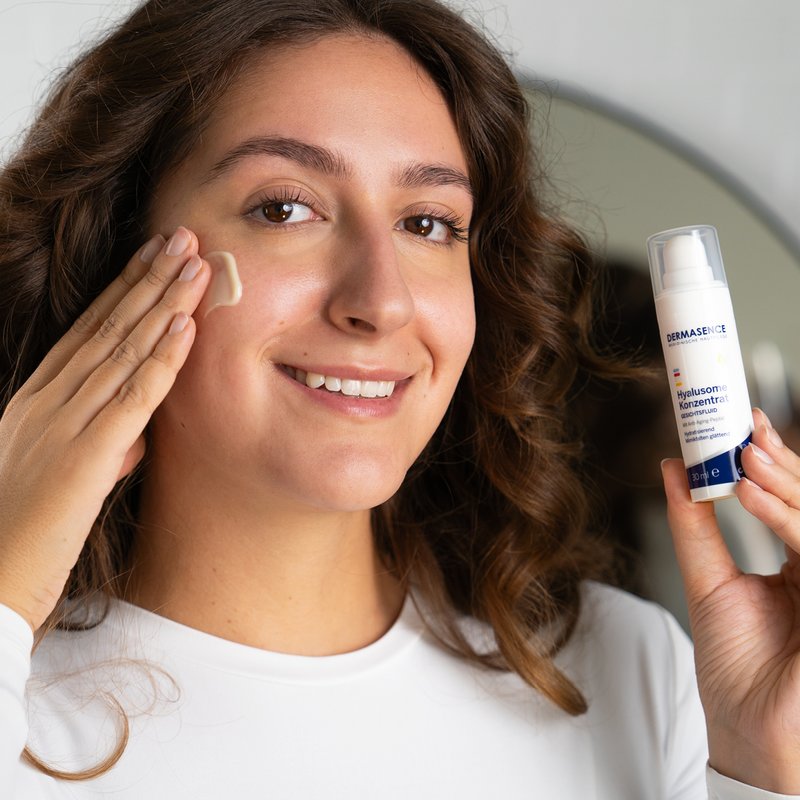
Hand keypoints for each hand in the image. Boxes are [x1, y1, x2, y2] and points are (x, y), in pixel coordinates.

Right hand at [0, 228, 210, 632]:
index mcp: (39, 402)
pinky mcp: (86, 455)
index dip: (126, 291)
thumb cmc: (19, 537)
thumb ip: (98, 448)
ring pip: (123, 349)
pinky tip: (186, 326)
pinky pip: (132, 397)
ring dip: (163, 303)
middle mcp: (49, 401)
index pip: (90, 333)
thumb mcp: (59, 479)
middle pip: (108, 327)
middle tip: (182, 237)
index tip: (155, 257)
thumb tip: (135, 435)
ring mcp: (65, 423)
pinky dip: (161, 358)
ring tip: (195, 262)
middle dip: (149, 279)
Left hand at [662, 407, 799, 792]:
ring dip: (783, 483)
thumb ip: (695, 526)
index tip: (745, 426)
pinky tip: (748, 494)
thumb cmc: (735, 666)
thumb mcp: (708, 582)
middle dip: (782, 463)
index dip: (775, 461)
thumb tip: (674, 468)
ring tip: (742, 456)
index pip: (794, 503)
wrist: (747, 732)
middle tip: (745, 430)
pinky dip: (783, 518)